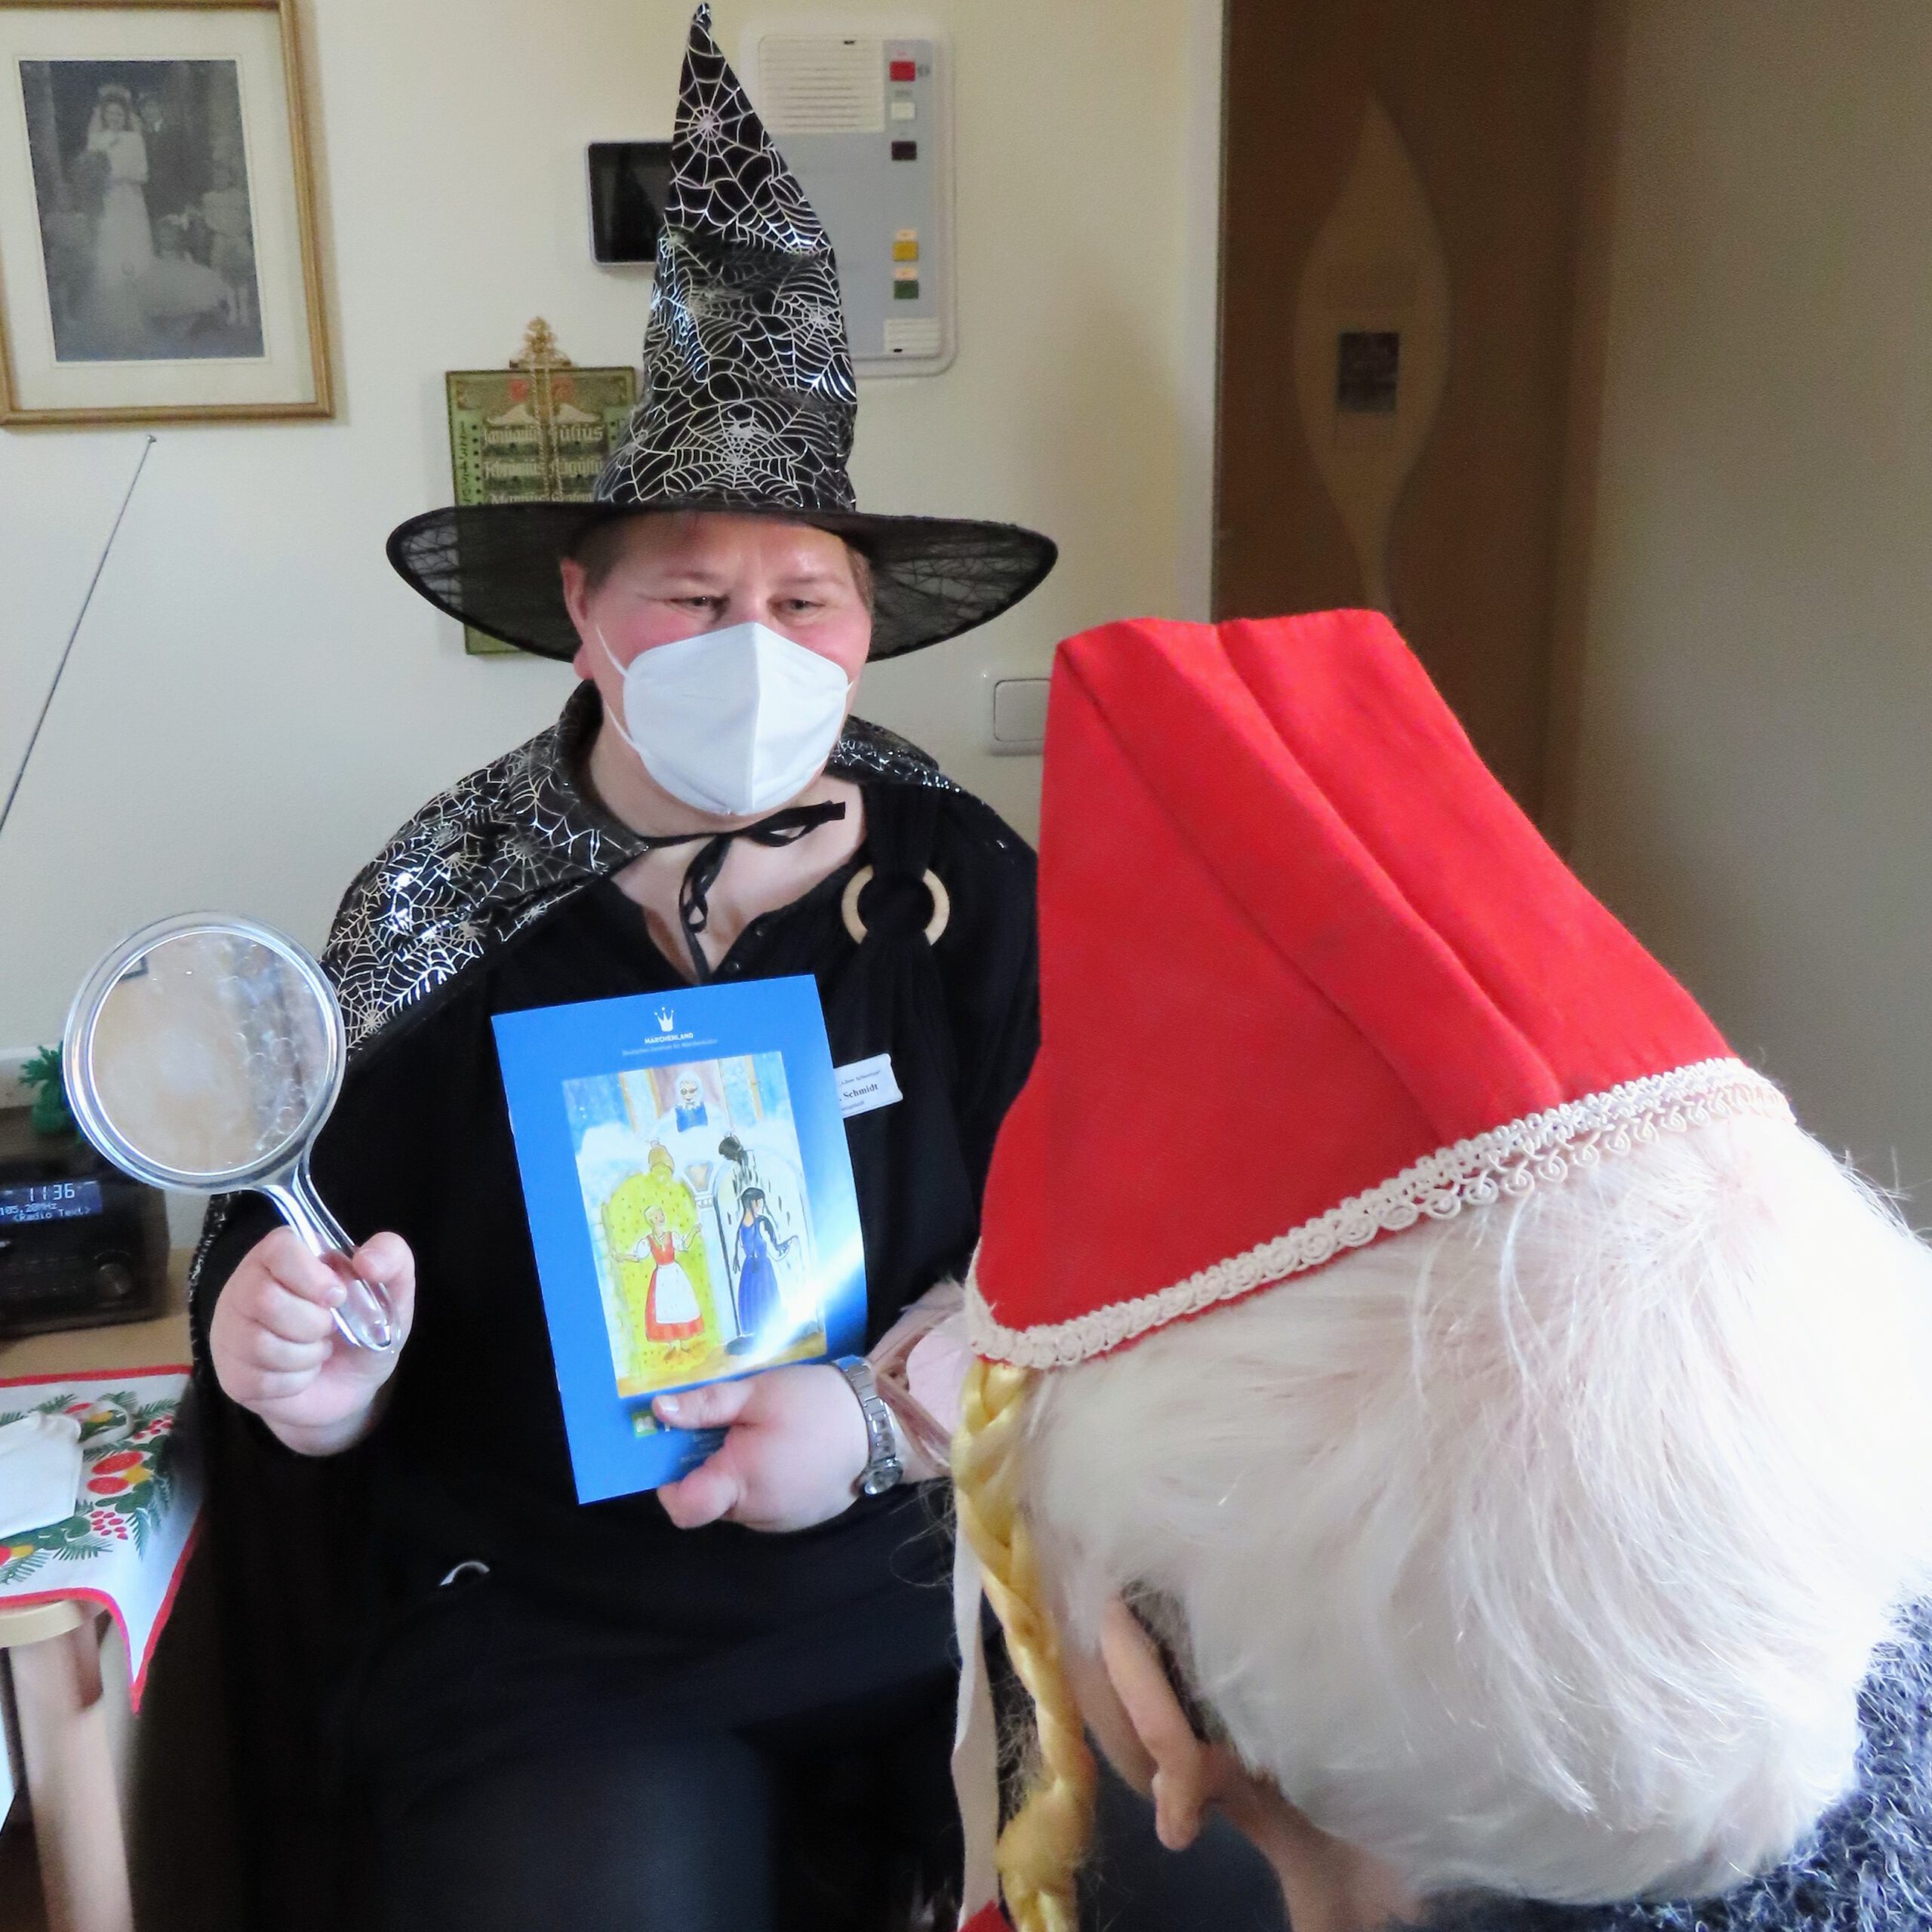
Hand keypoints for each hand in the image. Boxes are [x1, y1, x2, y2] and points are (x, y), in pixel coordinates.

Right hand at [207, 1226, 414, 1455]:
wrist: (350, 1387)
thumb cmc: (364, 1327)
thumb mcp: (392, 1290)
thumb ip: (392, 1257)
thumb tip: (367, 1261)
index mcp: (282, 1255)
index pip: (279, 1248)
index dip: (311, 1275)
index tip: (337, 1295)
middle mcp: (245, 1287)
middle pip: (265, 1299)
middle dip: (313, 1322)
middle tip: (329, 1328)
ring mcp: (231, 1333)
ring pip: (260, 1343)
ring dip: (307, 1355)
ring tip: (317, 1350)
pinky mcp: (232, 1376)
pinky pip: (260, 1380)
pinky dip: (296, 1381)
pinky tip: (303, 1374)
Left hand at [652, 1364, 867, 1531]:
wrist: (882, 1423)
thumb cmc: (814, 1405)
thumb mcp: (757, 1392)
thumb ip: (706, 1406)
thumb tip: (657, 1412)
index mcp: (740, 1482)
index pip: (682, 1507)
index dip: (667, 1483)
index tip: (673, 1452)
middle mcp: (756, 1513)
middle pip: (710, 1501)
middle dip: (708, 1467)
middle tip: (723, 1427)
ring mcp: (781, 1521)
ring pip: (739, 1503)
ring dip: (737, 1475)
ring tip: (759, 1434)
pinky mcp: (802, 1518)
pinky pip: (765, 1505)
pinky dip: (763, 1482)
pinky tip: (783, 1450)